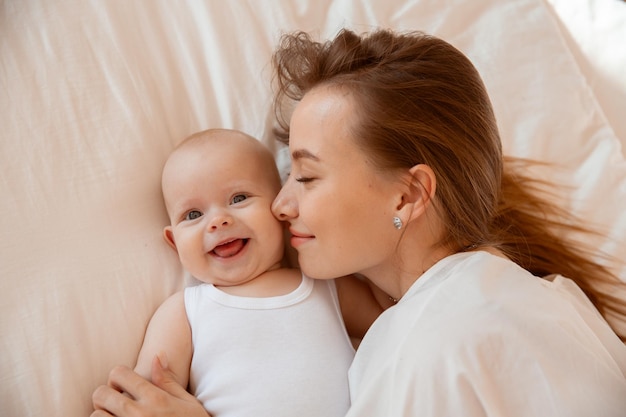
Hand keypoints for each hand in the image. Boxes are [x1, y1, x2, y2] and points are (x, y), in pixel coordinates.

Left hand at [91, 354, 208, 416]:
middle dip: (106, 395)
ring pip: (95, 416)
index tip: (124, 386)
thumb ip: (167, 380)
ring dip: (103, 416)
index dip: (118, 376)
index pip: (119, 373)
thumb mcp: (187, 402)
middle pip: (101, 394)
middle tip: (115, 402)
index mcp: (155, 398)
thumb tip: (157, 355)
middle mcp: (138, 414)